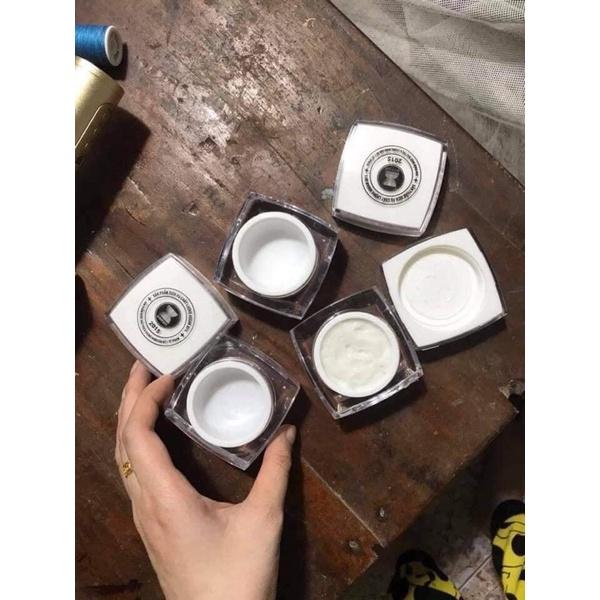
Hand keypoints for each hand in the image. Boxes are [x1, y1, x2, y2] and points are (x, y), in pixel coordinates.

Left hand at [115, 361, 296, 599]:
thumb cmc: (238, 576)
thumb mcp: (264, 520)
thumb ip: (276, 472)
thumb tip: (287, 432)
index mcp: (165, 498)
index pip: (137, 437)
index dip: (144, 400)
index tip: (167, 375)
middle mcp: (145, 504)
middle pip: (122, 442)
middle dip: (129, 398)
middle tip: (143, 365)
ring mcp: (144, 516)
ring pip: (123, 458)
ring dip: (130, 419)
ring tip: (146, 390)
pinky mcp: (152, 524)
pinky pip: (133, 472)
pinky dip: (137, 441)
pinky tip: (155, 435)